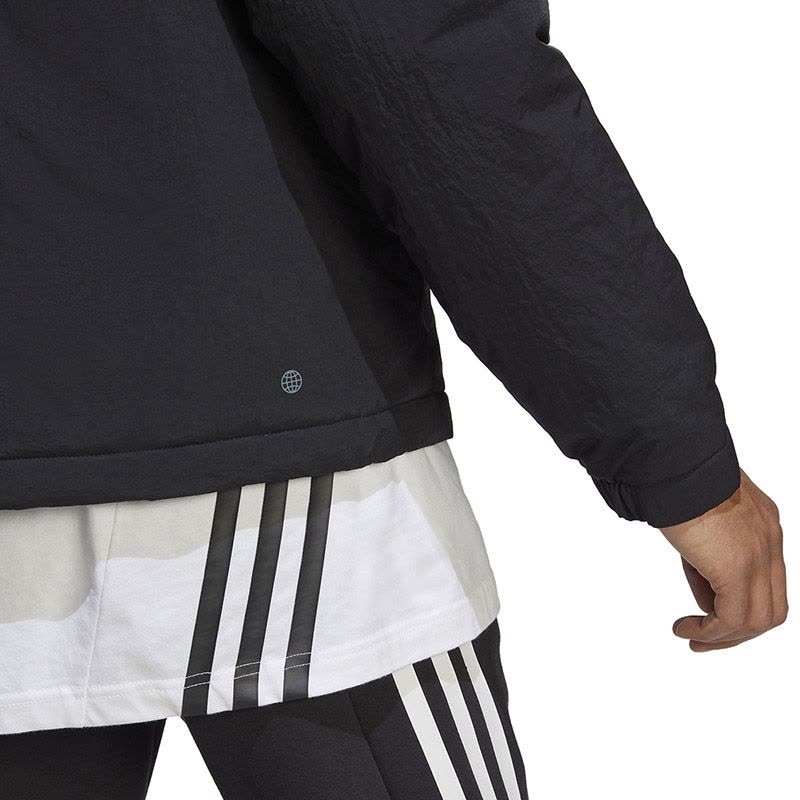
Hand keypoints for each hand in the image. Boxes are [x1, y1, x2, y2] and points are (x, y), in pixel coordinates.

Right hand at [660, 470, 786, 651]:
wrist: (675, 463)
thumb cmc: (677, 476)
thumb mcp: (700, 512)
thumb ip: (708, 546)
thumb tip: (703, 585)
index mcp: (764, 524)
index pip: (766, 580)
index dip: (741, 603)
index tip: (709, 612)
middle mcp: (769, 542)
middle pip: (770, 608)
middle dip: (738, 631)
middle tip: (705, 638)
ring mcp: (758, 557)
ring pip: (756, 620)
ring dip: (723, 637)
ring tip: (692, 637)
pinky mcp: (737, 569)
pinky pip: (732, 618)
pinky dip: (711, 632)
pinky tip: (686, 629)